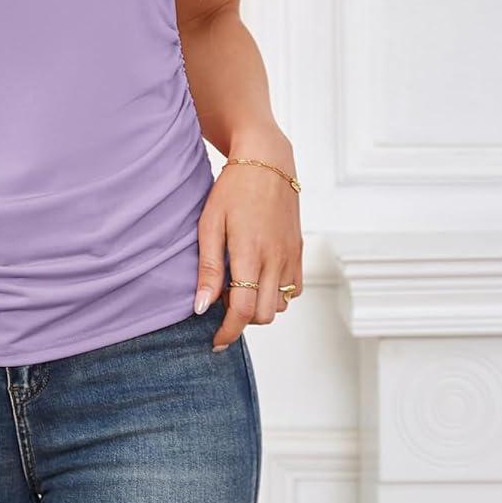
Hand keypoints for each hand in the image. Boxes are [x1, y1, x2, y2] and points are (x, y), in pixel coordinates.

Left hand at [194, 145, 302, 350]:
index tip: (215, 341)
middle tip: (222, 298)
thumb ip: (208, 268)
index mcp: (249, 253)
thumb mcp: (209, 224)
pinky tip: (259, 276)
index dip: (228, 332)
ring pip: (280, 305)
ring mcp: (291, 256)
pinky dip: (277, 294)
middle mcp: (275, 259)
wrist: (266, 161)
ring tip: (240, 284)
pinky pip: (294, 290)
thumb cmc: (232, 190)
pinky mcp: (299, 251)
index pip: (242, 311)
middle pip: (263, 314)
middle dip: (241, 319)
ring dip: (259, 306)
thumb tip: (201, 307)